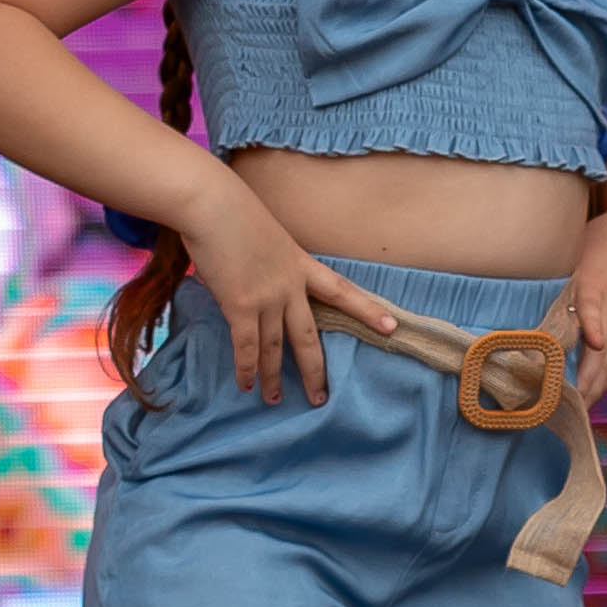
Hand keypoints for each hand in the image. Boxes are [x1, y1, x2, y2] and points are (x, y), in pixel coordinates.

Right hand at [183, 199, 406, 406]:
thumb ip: (271, 263)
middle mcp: (290, 286)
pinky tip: (246, 386)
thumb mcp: (268, 235)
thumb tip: (257, 280)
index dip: (368, 310)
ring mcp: (266, 297)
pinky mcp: (240, 305)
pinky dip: (247, 369)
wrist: (213, 206)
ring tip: (275, 401)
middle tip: (320, 399)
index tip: (393, 326)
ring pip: (276, 348)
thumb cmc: (234, 212)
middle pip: (309, 337)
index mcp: (301, 265)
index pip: (342, 292)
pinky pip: (247, 346)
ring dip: (273, 378)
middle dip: (315, 371)